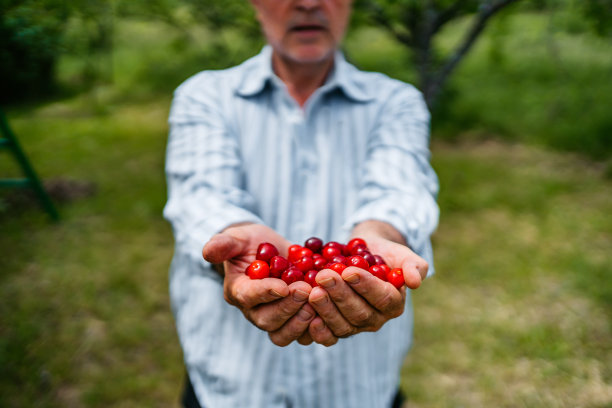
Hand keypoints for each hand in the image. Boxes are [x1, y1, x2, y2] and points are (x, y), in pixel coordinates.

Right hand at [202, 223, 315, 345]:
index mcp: (238, 291)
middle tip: (305, 290)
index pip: (248, 297)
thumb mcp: (239, 237)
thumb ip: (224, 243)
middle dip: (287, 307)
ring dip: (300, 321)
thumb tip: (207, 251)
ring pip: (283, 334)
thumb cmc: (251, 243)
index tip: (283, 285)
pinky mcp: (294, 322)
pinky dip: (316, 327)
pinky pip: (303, 335)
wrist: (271, 252)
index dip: (266, 292)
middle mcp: (253, 311)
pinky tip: (328, 310)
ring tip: (316, 302)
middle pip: (267, 321)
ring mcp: (274, 320)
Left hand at [305, 221, 428, 345]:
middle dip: (340, 295)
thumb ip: (413, 265)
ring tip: (312, 290)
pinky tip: (306, 316)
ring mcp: (355, 327)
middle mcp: (376, 320)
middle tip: (324, 277)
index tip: (348, 270)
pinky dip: (317, 329)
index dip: (365, 285)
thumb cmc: (383, 253)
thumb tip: (415, 282)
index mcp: (394, 303)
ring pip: (342, 325)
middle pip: (359, 313)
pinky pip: (328, 335)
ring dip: (325, 309)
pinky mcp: (336, 329)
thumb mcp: (401, 254)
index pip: (382, 297)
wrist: (361, 255)